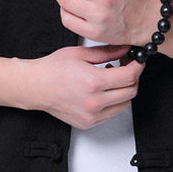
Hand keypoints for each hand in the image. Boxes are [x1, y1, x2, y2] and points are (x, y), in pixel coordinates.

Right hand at [23, 43, 144, 128]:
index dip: (137, 66)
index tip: (137, 61)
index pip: (129, 77)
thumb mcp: (81, 54)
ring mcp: (91, 115)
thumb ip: (107, 52)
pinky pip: (111, 113)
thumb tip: (125, 48)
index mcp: (93, 82)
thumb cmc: (53, 69)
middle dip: (133, 78)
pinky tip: (103, 91)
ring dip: (124, 91)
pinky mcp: (88, 123)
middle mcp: (94, 102)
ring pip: (124, 104)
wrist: (35, 87)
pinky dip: (113, 102)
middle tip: (126, 67)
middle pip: (130, 92)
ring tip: (111, 79)